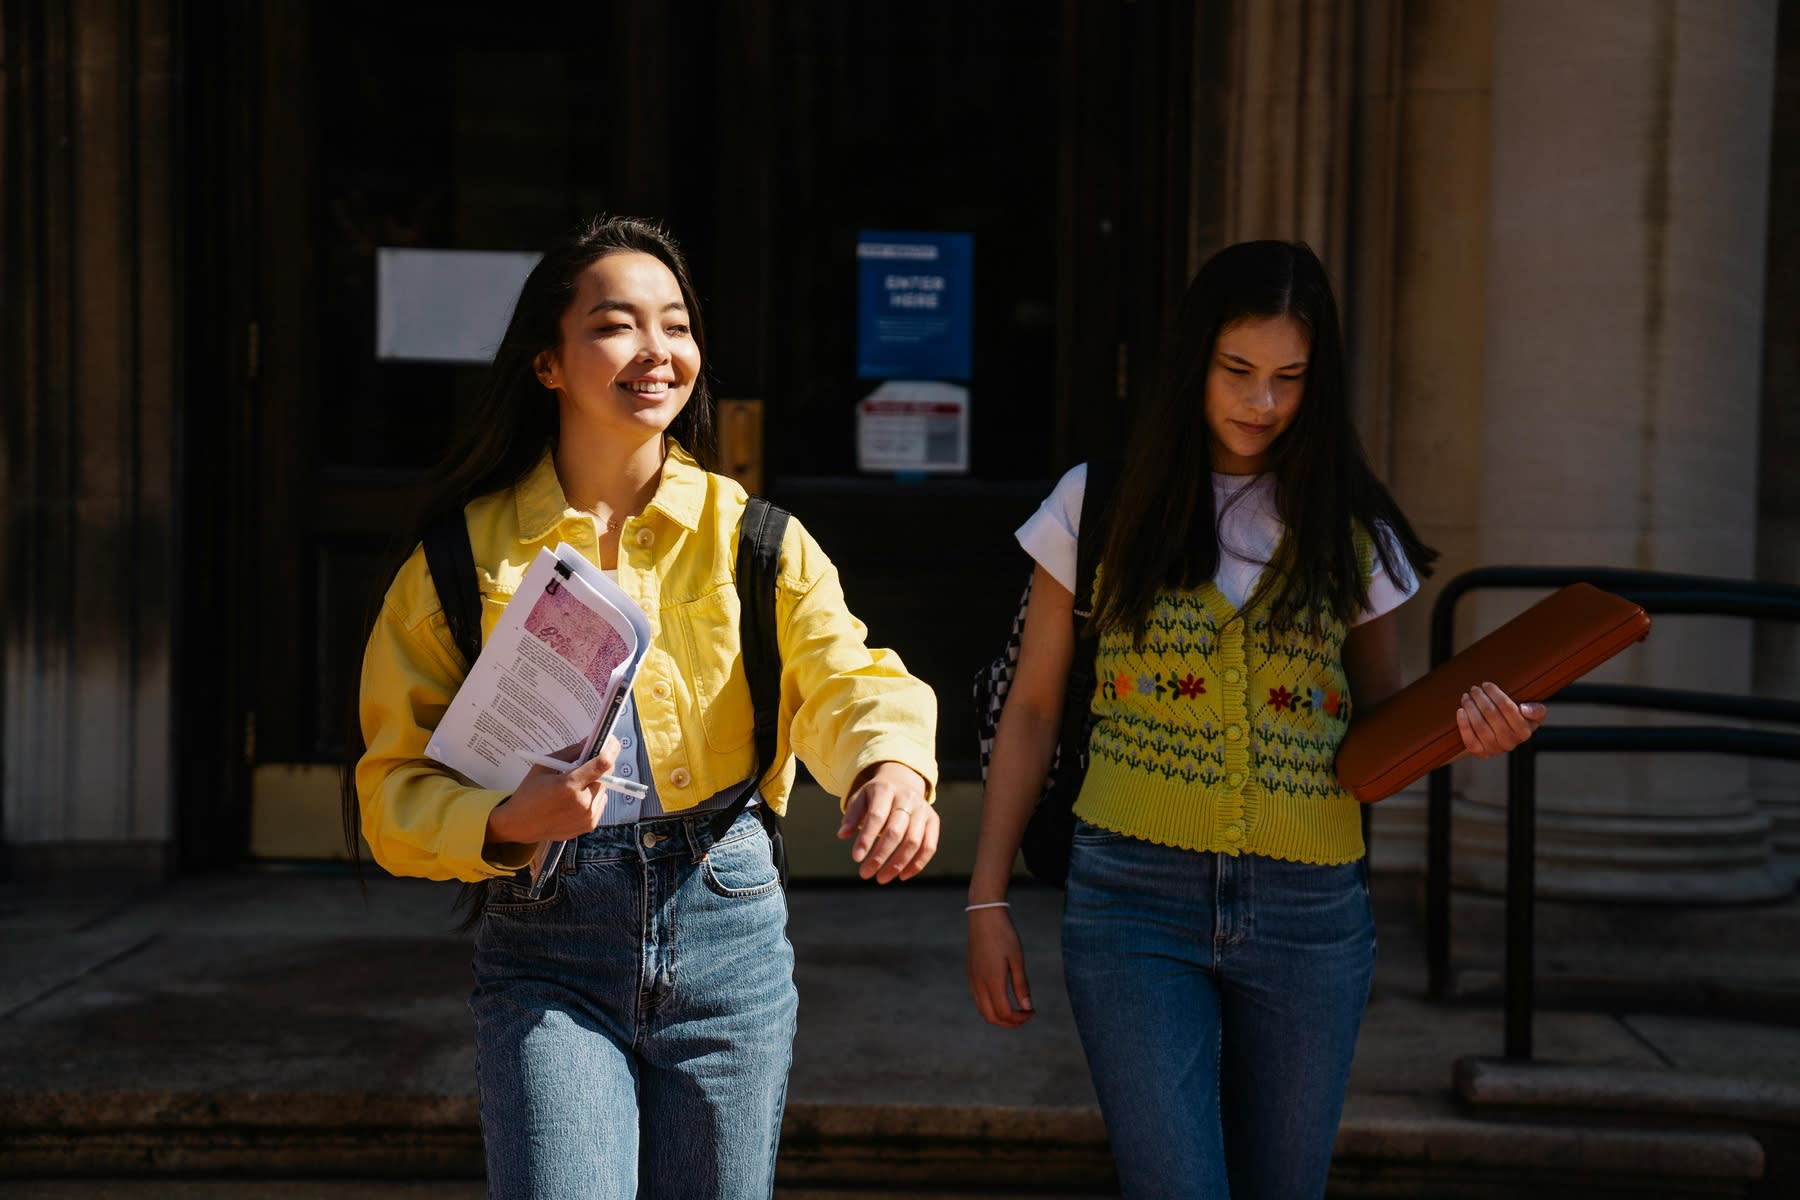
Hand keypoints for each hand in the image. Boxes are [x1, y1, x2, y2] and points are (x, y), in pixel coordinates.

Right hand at [485, 737, 621, 845]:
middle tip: (588, 762)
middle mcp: (582, 803)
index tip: (611, 740)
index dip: (611, 749)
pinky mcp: (589, 825)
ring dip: (595, 782)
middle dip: (599, 766)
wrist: (520, 825)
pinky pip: (600, 802)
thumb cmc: (529, 793)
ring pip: (603, 789)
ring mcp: (587, 816)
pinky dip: (592, 796)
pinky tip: (575, 798)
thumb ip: (569, 753)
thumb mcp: (544, 766)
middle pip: (605, 776)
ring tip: (575, 785)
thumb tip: (589, 742)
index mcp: (569, 785)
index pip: (602, 764)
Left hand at [837, 762, 936, 882]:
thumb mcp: (860, 799)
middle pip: (895, 832)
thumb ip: (851, 816)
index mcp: (886, 790)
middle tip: (865, 873)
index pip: (876, 816)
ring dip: (897, 864)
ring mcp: (923, 809)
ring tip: (881, 878)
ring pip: (914, 842)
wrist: (902, 781)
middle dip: (880, 856)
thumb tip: (842, 835)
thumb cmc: (876, 795)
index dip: (866, 838)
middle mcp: (908, 798)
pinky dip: (917, 864)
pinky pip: (929, 846)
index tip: (856, 858)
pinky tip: (902, 876)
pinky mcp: (933, 821)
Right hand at [967, 906, 1033, 1027]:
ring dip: (999, 1016)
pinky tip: (1002, 997)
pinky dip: (990, 1006)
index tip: (1032, 1012)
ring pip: (983, 1010)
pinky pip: (978, 999)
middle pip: (991, 1017)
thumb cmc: (1004, 935)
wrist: (984, 915)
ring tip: (1015, 1009)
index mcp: (993, 981)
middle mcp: (979, 984)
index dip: (1020, 1019)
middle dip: (1009, 1023)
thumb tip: (1027, 1007)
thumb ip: (1021, 985)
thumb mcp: (1017, 959)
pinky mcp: (970, 974)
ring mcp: (972, 979)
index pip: (1005, 1013)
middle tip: (1024, 1016)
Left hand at [1455, 682, 1546, 758]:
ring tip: (1466, 697)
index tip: (1486, 685)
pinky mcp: (1480, 752)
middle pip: (1491, 714)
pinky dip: (1464, 725)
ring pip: (1480, 726)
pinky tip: (1460, 711)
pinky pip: (1470, 740)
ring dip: (1470, 708)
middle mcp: (1510, 742)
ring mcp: (1494, 749)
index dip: (1495, 694)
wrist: (1500, 738)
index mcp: (1524, 731)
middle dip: (1480, 698)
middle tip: (1474, 688)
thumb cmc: (1516, 721)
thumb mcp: (1532, 715)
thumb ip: (1537, 710)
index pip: (1507, 707)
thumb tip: (1524, 709)